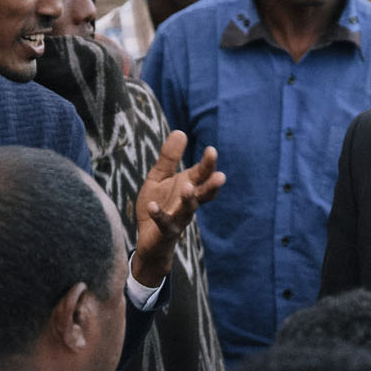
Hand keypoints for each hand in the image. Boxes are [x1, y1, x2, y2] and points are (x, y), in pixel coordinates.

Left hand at [130, 130, 223, 286]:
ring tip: (188, 188)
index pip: (202, 174)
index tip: (212, 150)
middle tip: (220, 175)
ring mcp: (179, 218)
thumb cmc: (159, 204)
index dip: (208, 164)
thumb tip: (180, 131)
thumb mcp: (160, 177)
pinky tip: (152, 206)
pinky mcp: (165, 231)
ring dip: (189, 199)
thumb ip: (169, 157)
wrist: (150, 239)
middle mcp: (188, 203)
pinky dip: (159, 214)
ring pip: (188, 209)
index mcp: (189, 186)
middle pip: (203, 193)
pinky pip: (164, 223)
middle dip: (211, 184)